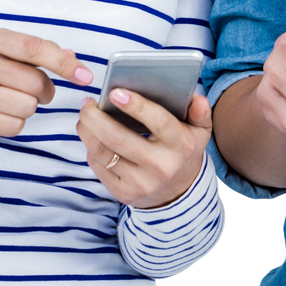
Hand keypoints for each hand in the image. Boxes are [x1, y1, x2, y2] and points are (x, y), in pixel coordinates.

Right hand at [0, 28, 92, 144]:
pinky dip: (15, 124)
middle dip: (44, 92)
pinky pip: (15, 126)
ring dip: (28, 109)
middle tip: (30, 92)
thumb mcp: (4, 53)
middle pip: (36, 83)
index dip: (64, 63)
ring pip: (28, 106)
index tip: (85, 76)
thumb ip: (39, 53)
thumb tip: (73, 59)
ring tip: (9, 102)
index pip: (34, 48)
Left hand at [77, 88, 211, 208]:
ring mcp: (140, 183)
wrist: (178, 192)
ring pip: (103, 152)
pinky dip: (91, 147)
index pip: (158, 122)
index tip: (115, 91)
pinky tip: (91, 136)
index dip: (136, 106)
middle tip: (88, 103)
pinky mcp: (123, 193)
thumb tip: (195, 97)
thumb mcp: (200, 131)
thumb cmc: (184, 151)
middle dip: (96, 117)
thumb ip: (200, 111)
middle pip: (119, 138)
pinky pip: (98, 166)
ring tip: (85, 115)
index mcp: (180, 146)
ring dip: (87, 130)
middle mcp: (161, 166)